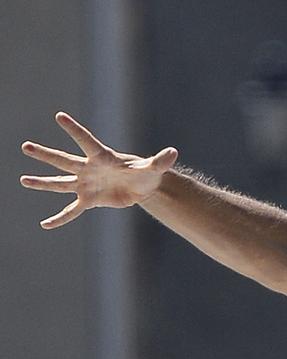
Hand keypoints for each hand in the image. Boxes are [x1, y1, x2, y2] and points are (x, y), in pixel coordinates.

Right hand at [20, 112, 178, 228]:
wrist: (142, 187)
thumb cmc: (146, 173)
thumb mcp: (154, 168)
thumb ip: (160, 161)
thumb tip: (173, 152)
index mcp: (103, 157)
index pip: (86, 141)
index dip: (74, 130)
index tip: (59, 116)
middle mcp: (89, 169)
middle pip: (64, 160)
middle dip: (46, 155)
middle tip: (26, 146)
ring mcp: (86, 184)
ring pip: (61, 183)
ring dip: (43, 182)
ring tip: (23, 180)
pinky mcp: (89, 200)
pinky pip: (71, 210)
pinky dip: (60, 219)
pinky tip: (45, 225)